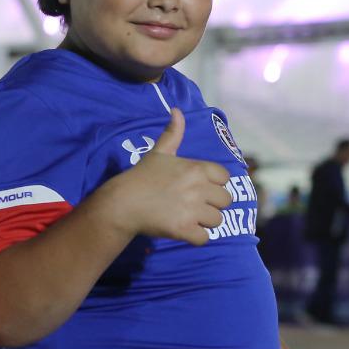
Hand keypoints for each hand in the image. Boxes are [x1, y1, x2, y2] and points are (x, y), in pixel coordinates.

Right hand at [107, 108, 231, 245]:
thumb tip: (177, 110)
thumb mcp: (159, 152)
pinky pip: (204, 238)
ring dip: (205, 222)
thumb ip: (173, 133)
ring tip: (188, 218)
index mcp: (197, 168)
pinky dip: (196, 237)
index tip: (199, 188)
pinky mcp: (184, 229)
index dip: (215, 184)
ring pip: (217, 221)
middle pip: (226, 201)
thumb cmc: (142, 176)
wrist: (123, 202)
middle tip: (193, 205)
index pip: (225, 178)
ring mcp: (192, 210)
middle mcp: (199, 188)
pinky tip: (184, 231)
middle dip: (212, 205)